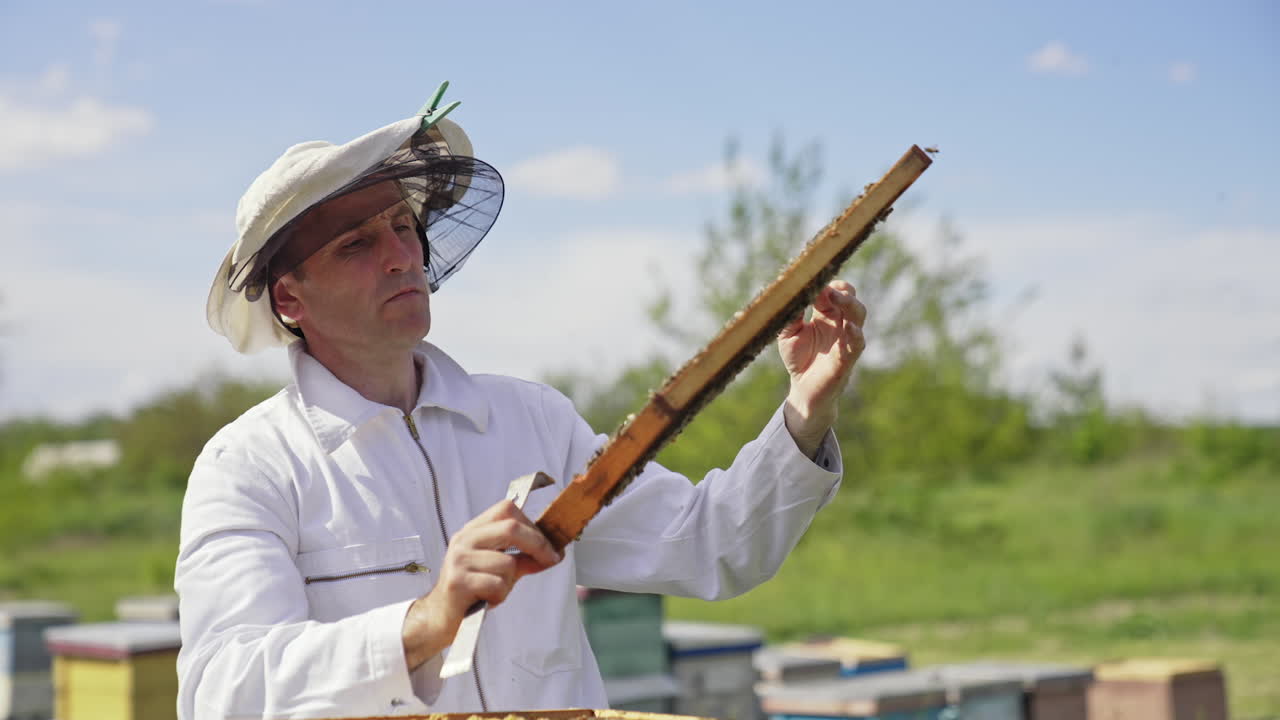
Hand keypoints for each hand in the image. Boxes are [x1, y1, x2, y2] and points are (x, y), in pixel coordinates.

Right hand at [401, 498, 560, 669]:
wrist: (439, 617)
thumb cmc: (472, 591)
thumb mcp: (501, 570)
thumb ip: (524, 559)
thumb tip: (553, 553)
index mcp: (473, 530)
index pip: (507, 509)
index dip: (533, 525)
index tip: (549, 545)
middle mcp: (464, 540)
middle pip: (511, 528)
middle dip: (538, 545)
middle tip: (551, 560)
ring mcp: (459, 560)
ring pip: (508, 563)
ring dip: (510, 582)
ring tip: (496, 591)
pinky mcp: (458, 582)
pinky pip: (498, 584)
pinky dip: (500, 596)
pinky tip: (487, 600)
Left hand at [777, 280, 866, 455]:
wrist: (803, 391)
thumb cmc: (798, 359)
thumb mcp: (787, 334)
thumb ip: (790, 316)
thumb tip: (792, 295)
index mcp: (826, 316)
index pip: (835, 293)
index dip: (829, 286)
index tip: (818, 280)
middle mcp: (839, 325)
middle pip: (850, 300)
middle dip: (843, 292)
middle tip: (831, 288)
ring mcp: (846, 341)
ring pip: (858, 317)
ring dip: (851, 305)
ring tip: (840, 298)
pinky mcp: (847, 359)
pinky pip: (857, 344)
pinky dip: (855, 335)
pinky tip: (849, 328)